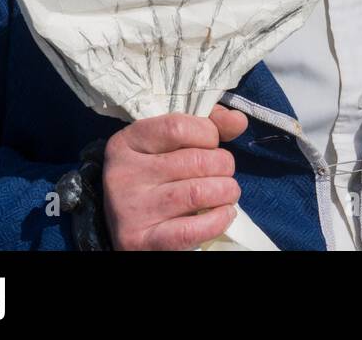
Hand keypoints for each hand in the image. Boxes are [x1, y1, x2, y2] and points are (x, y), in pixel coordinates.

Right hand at [103, 104, 247, 250]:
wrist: (125, 225)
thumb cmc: (155, 177)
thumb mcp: (170, 144)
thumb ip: (206, 126)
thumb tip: (238, 120)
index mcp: (127, 143)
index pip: (178, 127)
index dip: (208, 134)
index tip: (212, 144)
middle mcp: (123, 174)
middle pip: (195, 161)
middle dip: (223, 165)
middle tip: (223, 173)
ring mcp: (130, 210)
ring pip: (198, 193)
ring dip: (226, 191)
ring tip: (227, 192)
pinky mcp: (140, 241)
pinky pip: (192, 229)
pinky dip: (218, 220)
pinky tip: (224, 214)